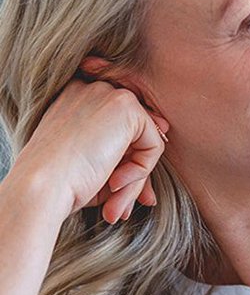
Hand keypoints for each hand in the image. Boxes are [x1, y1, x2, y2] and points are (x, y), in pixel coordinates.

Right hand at [14, 69, 168, 224]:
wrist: (41, 186)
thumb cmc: (62, 182)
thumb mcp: (96, 162)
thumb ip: (128, 149)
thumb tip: (164, 135)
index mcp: (78, 99)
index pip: (119, 129)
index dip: (124, 161)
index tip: (114, 189)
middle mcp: (93, 89)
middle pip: (134, 135)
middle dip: (132, 173)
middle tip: (118, 205)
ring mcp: (110, 94)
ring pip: (145, 141)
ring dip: (134, 179)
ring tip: (115, 204)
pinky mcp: (126, 106)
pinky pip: (154, 144)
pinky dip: (141, 171)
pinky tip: (114, 183)